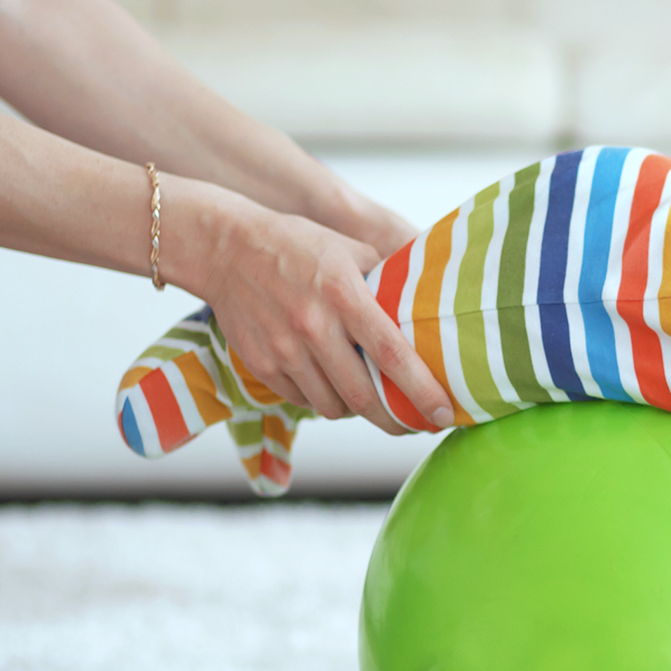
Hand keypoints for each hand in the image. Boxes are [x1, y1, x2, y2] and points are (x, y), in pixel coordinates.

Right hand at [189, 198, 452, 435]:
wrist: (225, 248)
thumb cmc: (296, 245)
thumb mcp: (350, 250)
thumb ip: (386, 282)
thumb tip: (426, 309)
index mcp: (343, 295)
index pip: (392, 355)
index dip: (422, 390)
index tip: (445, 411)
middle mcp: (314, 327)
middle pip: (364, 396)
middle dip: (396, 420)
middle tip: (415, 425)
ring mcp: (285, 350)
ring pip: (333, 406)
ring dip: (358, 411)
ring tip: (372, 401)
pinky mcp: (262, 365)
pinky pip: (304, 400)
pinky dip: (324, 400)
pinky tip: (333, 385)